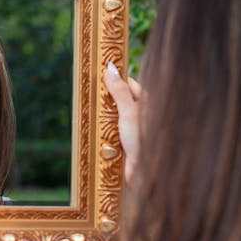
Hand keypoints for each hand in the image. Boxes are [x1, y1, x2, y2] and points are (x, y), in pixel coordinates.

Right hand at [104, 62, 140, 184]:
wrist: (145, 171)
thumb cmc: (143, 139)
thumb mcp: (128, 111)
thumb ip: (119, 91)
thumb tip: (110, 69)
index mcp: (148, 103)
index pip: (130, 85)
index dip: (116, 80)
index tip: (100, 76)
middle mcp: (142, 115)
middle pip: (121, 101)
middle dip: (107, 101)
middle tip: (92, 96)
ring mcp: (134, 129)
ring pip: (115, 118)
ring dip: (105, 118)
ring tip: (92, 114)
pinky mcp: (127, 143)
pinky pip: (113, 133)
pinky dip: (105, 132)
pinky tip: (97, 131)